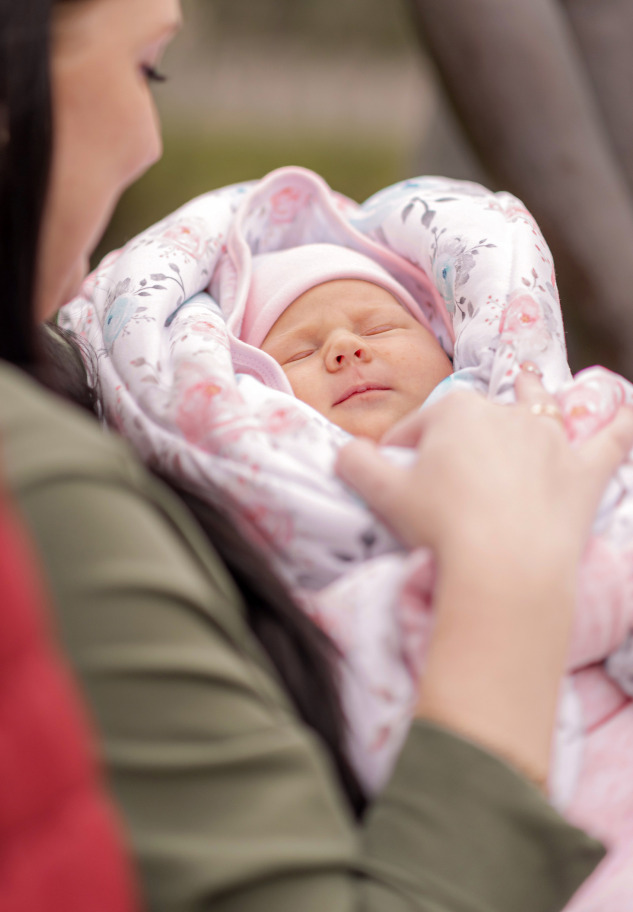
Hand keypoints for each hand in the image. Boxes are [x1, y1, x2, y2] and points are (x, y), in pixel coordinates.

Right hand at [335, 370, 632, 786]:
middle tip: (444, 475)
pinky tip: (631, 410)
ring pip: (541, 408)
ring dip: (533, 396)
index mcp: (455, 411)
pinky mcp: (584, 472)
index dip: (399, 452)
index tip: (389, 474)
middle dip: (458, 439)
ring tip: (529, 380)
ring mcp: (550, 440)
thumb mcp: (383, 493)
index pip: (418, 427)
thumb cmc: (440, 524)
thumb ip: (356, 464)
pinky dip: (623, 424)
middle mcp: (506, 413)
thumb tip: (344, 452)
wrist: (504, 566)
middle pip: (475, 419)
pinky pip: (611, 440)